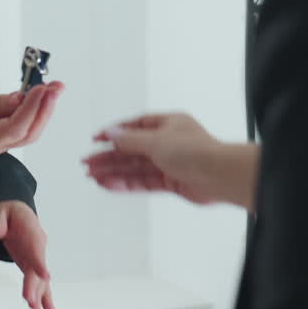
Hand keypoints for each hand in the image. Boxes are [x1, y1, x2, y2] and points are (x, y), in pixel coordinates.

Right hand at [0, 81, 63, 156]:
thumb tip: (20, 99)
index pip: (15, 127)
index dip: (33, 108)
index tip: (43, 88)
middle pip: (28, 133)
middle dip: (46, 109)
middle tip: (57, 87)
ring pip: (28, 132)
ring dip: (43, 110)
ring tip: (53, 89)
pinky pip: (22, 127)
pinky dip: (34, 112)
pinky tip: (40, 97)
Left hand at [0, 200, 54, 308]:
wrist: (15, 215)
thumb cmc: (9, 213)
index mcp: (31, 228)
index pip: (36, 246)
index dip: (39, 261)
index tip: (45, 275)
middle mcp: (38, 244)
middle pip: (37, 267)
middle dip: (35, 284)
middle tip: (31, 300)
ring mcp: (37, 256)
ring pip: (39, 277)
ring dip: (39, 293)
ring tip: (36, 307)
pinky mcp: (32, 266)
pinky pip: (39, 281)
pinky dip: (45, 295)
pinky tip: (48, 308)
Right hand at [83, 113, 258, 209]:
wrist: (219, 176)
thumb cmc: (197, 151)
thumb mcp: (156, 140)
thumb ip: (130, 139)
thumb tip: (111, 133)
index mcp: (168, 124)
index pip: (135, 126)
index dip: (114, 133)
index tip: (97, 138)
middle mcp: (169, 143)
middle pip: (132, 149)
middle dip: (109, 156)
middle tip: (88, 162)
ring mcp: (170, 163)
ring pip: (136, 167)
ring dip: (114, 171)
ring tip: (93, 176)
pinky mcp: (172, 182)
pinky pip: (144, 182)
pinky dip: (126, 183)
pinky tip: (110, 184)